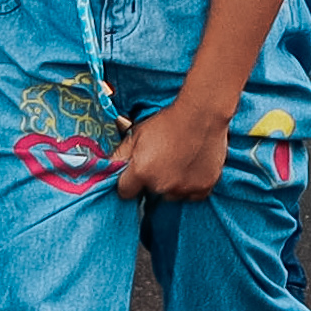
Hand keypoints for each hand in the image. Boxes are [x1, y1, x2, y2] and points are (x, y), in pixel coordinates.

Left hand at [116, 88, 230, 201]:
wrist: (202, 115)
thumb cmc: (169, 121)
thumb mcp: (137, 134)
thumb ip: (120, 155)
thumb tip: (107, 167)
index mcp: (142, 172)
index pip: (125, 192)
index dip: (129, 182)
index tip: (135, 174)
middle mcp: (161, 184)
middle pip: (150, 192)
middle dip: (152, 180)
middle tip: (161, 160)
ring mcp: (183, 188)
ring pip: (171, 194)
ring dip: (172, 183)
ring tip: (178, 161)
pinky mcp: (202, 188)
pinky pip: (192, 195)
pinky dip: (190, 185)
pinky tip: (190, 167)